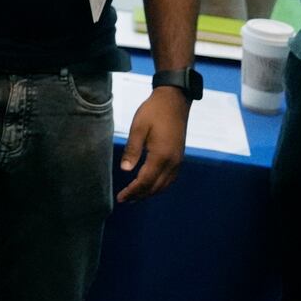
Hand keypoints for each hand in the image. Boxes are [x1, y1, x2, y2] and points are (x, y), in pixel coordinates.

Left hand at [116, 88, 188, 202]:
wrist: (174, 100)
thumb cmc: (153, 112)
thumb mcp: (138, 128)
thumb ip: (132, 150)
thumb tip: (125, 170)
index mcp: (161, 156)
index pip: (145, 181)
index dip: (132, 191)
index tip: (120, 198)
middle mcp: (172, 162)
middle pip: (155, 187)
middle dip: (140, 195)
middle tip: (125, 200)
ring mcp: (178, 160)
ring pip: (164, 185)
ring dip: (150, 192)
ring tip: (136, 196)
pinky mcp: (179, 156)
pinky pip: (170, 178)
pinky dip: (160, 186)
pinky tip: (151, 185)